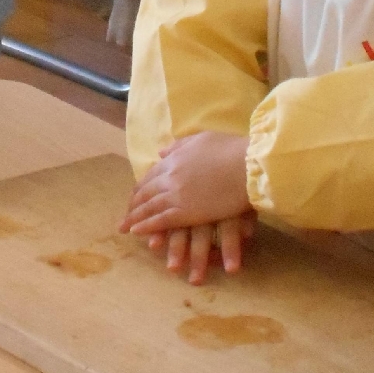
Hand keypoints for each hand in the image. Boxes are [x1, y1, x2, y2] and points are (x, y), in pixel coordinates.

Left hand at [119, 132, 254, 283]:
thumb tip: (162, 151)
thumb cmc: (232, 150)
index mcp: (175, 158)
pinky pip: (161, 221)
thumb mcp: (203, 139)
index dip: (142, 187)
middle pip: (146, 192)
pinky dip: (147, 227)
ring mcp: (177, 194)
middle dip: (133, 205)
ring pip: (149, 208)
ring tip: (125, 228)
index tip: (135, 197)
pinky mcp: (186, 211)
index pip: (151, 175)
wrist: (248, 164)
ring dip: (134, 218)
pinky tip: (137, 233)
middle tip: (125, 216)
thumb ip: (181, 146)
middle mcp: (170, 175)